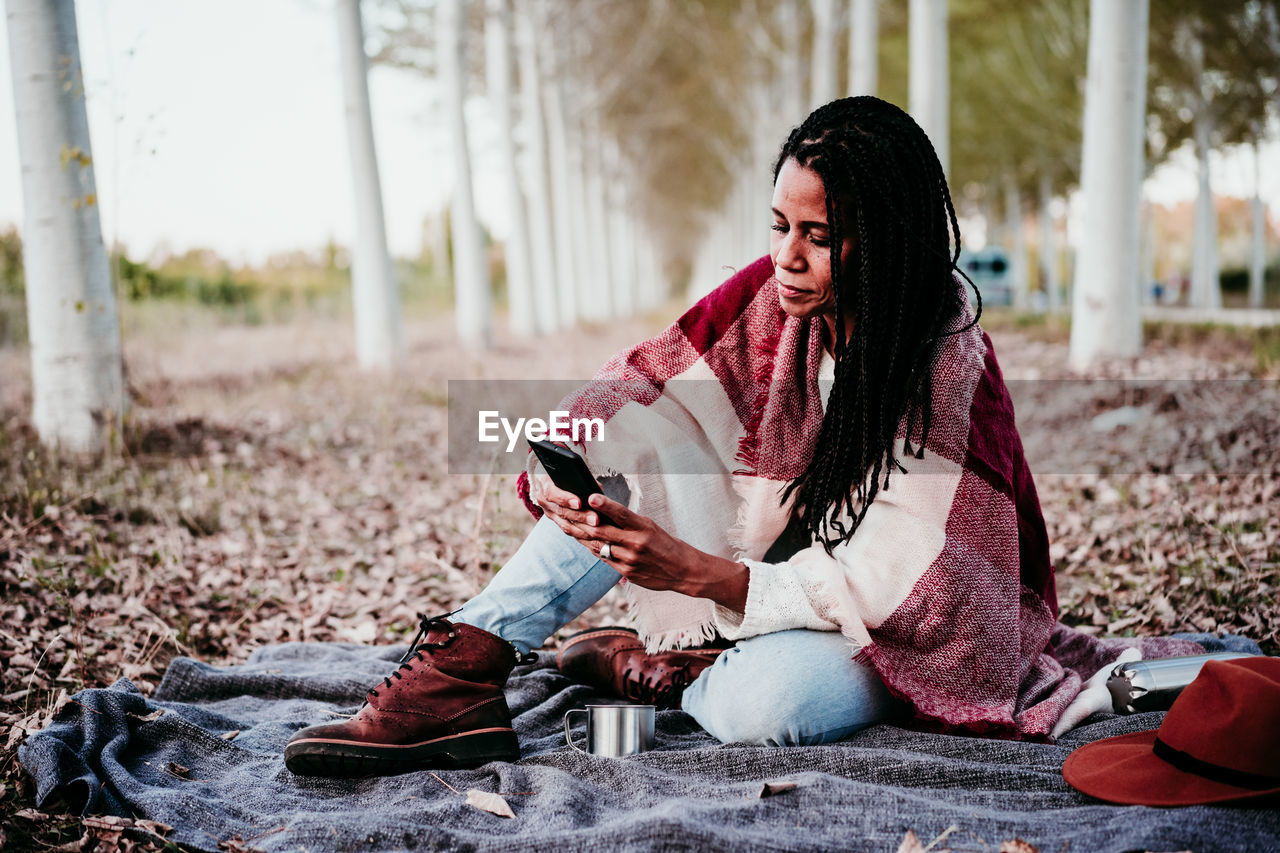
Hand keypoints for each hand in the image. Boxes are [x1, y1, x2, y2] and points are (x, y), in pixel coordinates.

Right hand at [531, 470, 602, 539]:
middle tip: (595, 519)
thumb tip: (596, 490)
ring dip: (583, 528)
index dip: (566, 499)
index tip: (580, 502)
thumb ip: (581, 479)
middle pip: (562, 512)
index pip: (553, 494)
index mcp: (545, 486)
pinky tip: (594, 535)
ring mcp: (550, 514)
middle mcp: (545, 502)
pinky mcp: (557, 522)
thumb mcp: (568, 472)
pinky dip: (582, 533)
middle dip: (580, 516)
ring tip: (597, 528)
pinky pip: (569, 531)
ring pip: (565, 525)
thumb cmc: (563, 474)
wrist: (548, 481)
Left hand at [575, 493, 748, 612]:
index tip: (591, 497)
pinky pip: (604, 559)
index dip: (605, 505)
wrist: (682, 570)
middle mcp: (636, 544)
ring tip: (569, 525)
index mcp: (644, 528)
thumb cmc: (665, 544)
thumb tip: (603, 512)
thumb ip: (628, 521)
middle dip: (583, 521)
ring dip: (583, 536)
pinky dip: (593, 549)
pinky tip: (585, 542)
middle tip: (568, 511)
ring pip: (598, 546)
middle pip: (603, 531)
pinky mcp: (626, 573)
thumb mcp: (650, 526)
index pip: (622, 514)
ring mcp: (629, 560)